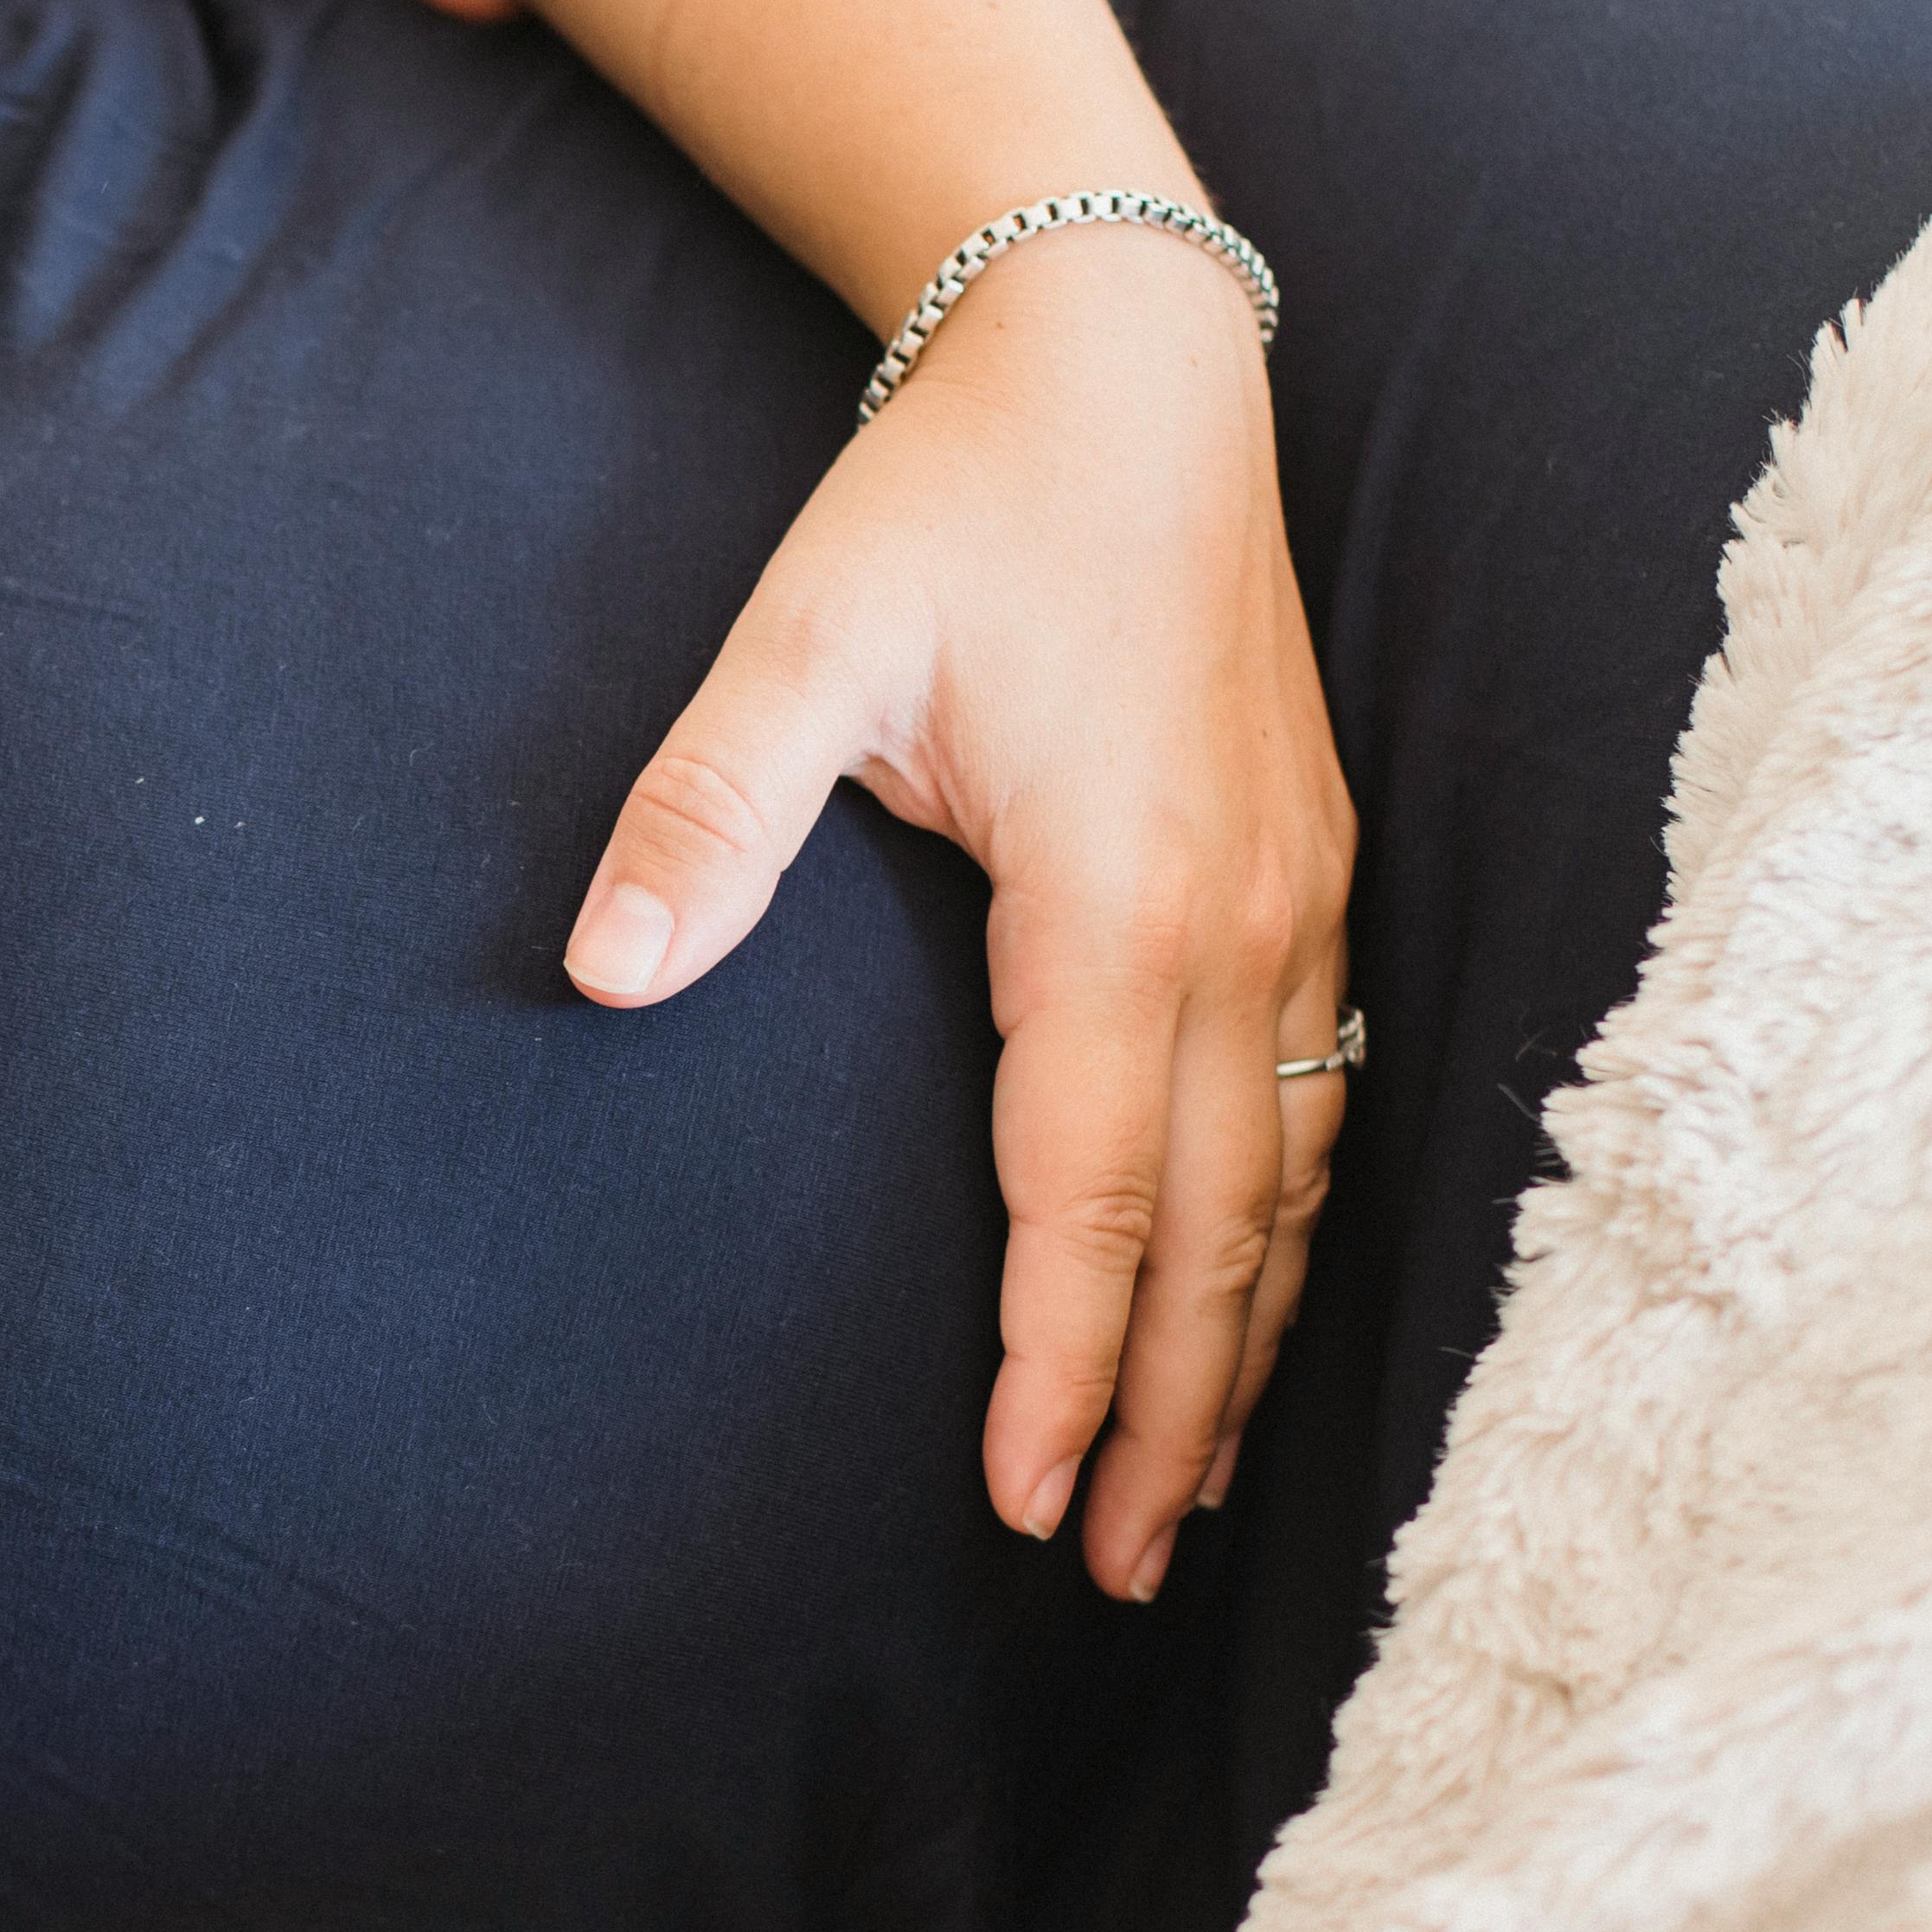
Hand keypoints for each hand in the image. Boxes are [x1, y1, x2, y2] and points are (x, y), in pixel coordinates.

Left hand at [563, 229, 1354, 1603]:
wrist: (1124, 360)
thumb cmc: (958, 499)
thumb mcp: (807, 638)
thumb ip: (706, 810)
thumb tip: (603, 967)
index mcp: (1121, 903)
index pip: (1094, 1197)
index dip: (1058, 1366)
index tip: (1017, 1505)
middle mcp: (1244, 927)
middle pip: (1216, 1235)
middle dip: (1162, 1418)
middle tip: (1103, 1571)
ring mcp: (1305, 904)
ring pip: (1294, 1187)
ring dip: (1242, 1352)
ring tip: (1185, 1499)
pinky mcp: (1319, 875)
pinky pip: (1328, 1105)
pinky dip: (1292, 1237)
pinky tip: (1257, 1308)